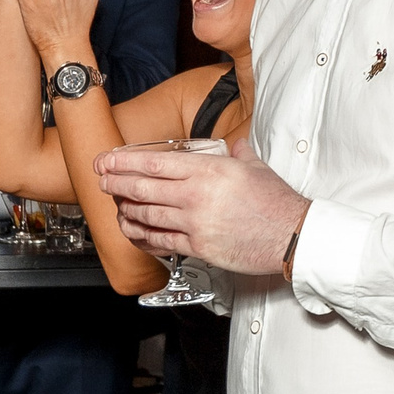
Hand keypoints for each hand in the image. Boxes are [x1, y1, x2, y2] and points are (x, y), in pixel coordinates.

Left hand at [98, 137, 306, 275]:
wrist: (292, 235)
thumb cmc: (276, 203)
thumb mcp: (255, 167)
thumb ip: (238, 153)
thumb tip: (234, 146)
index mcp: (208, 170)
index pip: (155, 163)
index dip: (125, 161)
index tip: (109, 160)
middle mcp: (196, 196)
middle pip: (143, 187)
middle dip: (116, 183)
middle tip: (102, 179)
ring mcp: (194, 223)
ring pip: (147, 214)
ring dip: (125, 209)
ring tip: (115, 205)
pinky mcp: (198, 247)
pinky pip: (160, 241)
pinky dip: (142, 235)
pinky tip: (133, 231)